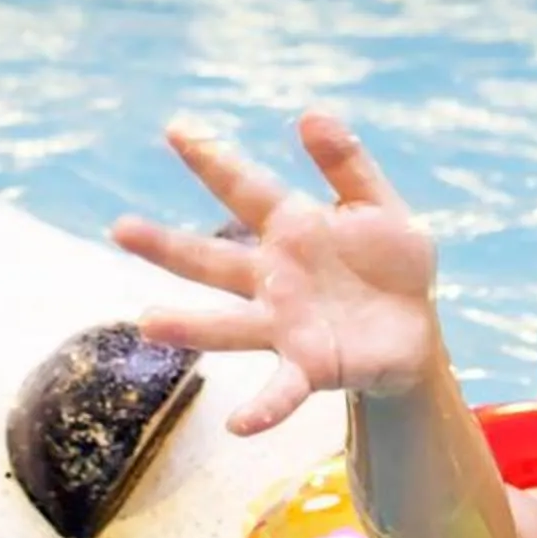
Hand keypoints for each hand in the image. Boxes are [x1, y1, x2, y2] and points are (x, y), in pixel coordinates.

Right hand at [111, 112, 440, 435]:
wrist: (417, 329)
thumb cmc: (391, 262)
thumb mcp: (379, 205)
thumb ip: (346, 163)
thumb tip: (308, 113)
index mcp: (292, 229)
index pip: (246, 189)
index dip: (214, 159)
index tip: (177, 129)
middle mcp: (274, 278)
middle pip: (213, 261)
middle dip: (166, 246)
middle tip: (119, 228)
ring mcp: (285, 325)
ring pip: (230, 325)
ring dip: (191, 326)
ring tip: (148, 322)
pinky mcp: (310, 367)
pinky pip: (281, 390)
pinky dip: (261, 407)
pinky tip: (238, 424)